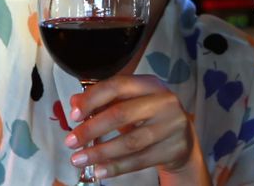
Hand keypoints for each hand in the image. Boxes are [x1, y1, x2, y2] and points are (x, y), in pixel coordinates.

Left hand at [66, 74, 209, 183]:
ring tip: (78, 159)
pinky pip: (140, 160)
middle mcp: (164, 102)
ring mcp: (172, 126)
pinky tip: (99, 170)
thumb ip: (104, 101)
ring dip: (100, 152)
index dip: (93, 98)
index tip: (74, 114)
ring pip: (130, 141)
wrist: (183, 139)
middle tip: (70, 141)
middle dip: (92, 129)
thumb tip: (75, 102)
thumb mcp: (130, 103)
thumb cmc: (150, 116)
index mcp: (151, 84)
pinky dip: (116, 167)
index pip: (118, 86)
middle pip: (122, 114)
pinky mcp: (173, 149)